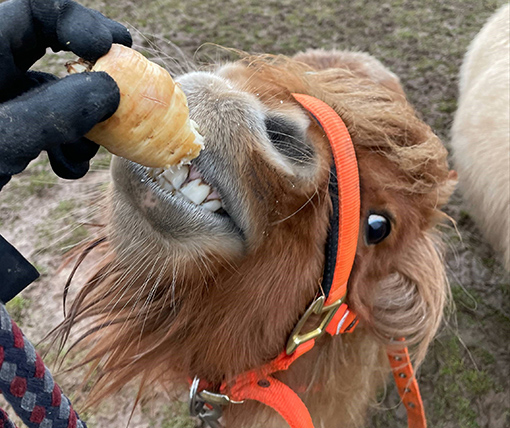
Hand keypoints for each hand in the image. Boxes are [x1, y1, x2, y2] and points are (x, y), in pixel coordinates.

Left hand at [0, 0, 132, 188]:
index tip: (113, 47)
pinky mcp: (8, 133)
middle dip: (91, 70)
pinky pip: (48, 126)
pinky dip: (67, 145)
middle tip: (127, 81)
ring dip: (83, 123)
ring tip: (84, 155)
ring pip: (55, 95)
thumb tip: (110, 90)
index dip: (75, 22)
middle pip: (49, 49)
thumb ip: (52, 112)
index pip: (31, 12)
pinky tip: (67, 169)